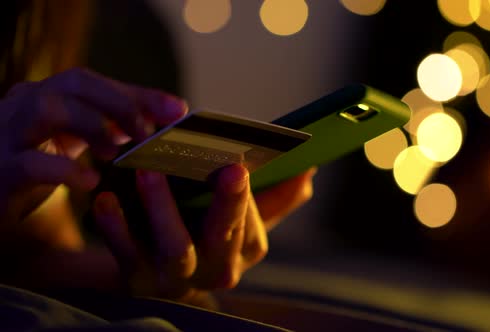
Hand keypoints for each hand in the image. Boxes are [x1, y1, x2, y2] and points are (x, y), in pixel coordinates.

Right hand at [0, 67, 186, 232]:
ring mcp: (6, 136)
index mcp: (47, 97)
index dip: (139, 93)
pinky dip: (64, 169)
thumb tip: (172, 111)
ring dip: (92, 124)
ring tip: (116, 150)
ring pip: (46, 107)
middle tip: (150, 132)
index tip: (179, 110)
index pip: (96, 82)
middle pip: (74, 82)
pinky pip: (29, 162)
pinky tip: (91, 181)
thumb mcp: (78, 142)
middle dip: (120, 103)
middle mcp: (24, 106)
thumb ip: (118, 124)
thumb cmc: (38, 171)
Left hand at [92, 165, 314, 304]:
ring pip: (174, 247)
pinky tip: (105, 200)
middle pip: (223, 238)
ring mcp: (176, 278)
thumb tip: (310, 172)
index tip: (240, 167)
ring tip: (151, 171)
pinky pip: (125, 253)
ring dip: (163, 208)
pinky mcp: (137, 280)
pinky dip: (115, 228)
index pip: (252, 227)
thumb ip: (278, 197)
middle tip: (225, 168)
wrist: (161, 270)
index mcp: (245, 250)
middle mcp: (216, 270)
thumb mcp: (246, 219)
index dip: (246, 200)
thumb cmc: (208, 232)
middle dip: (226, 204)